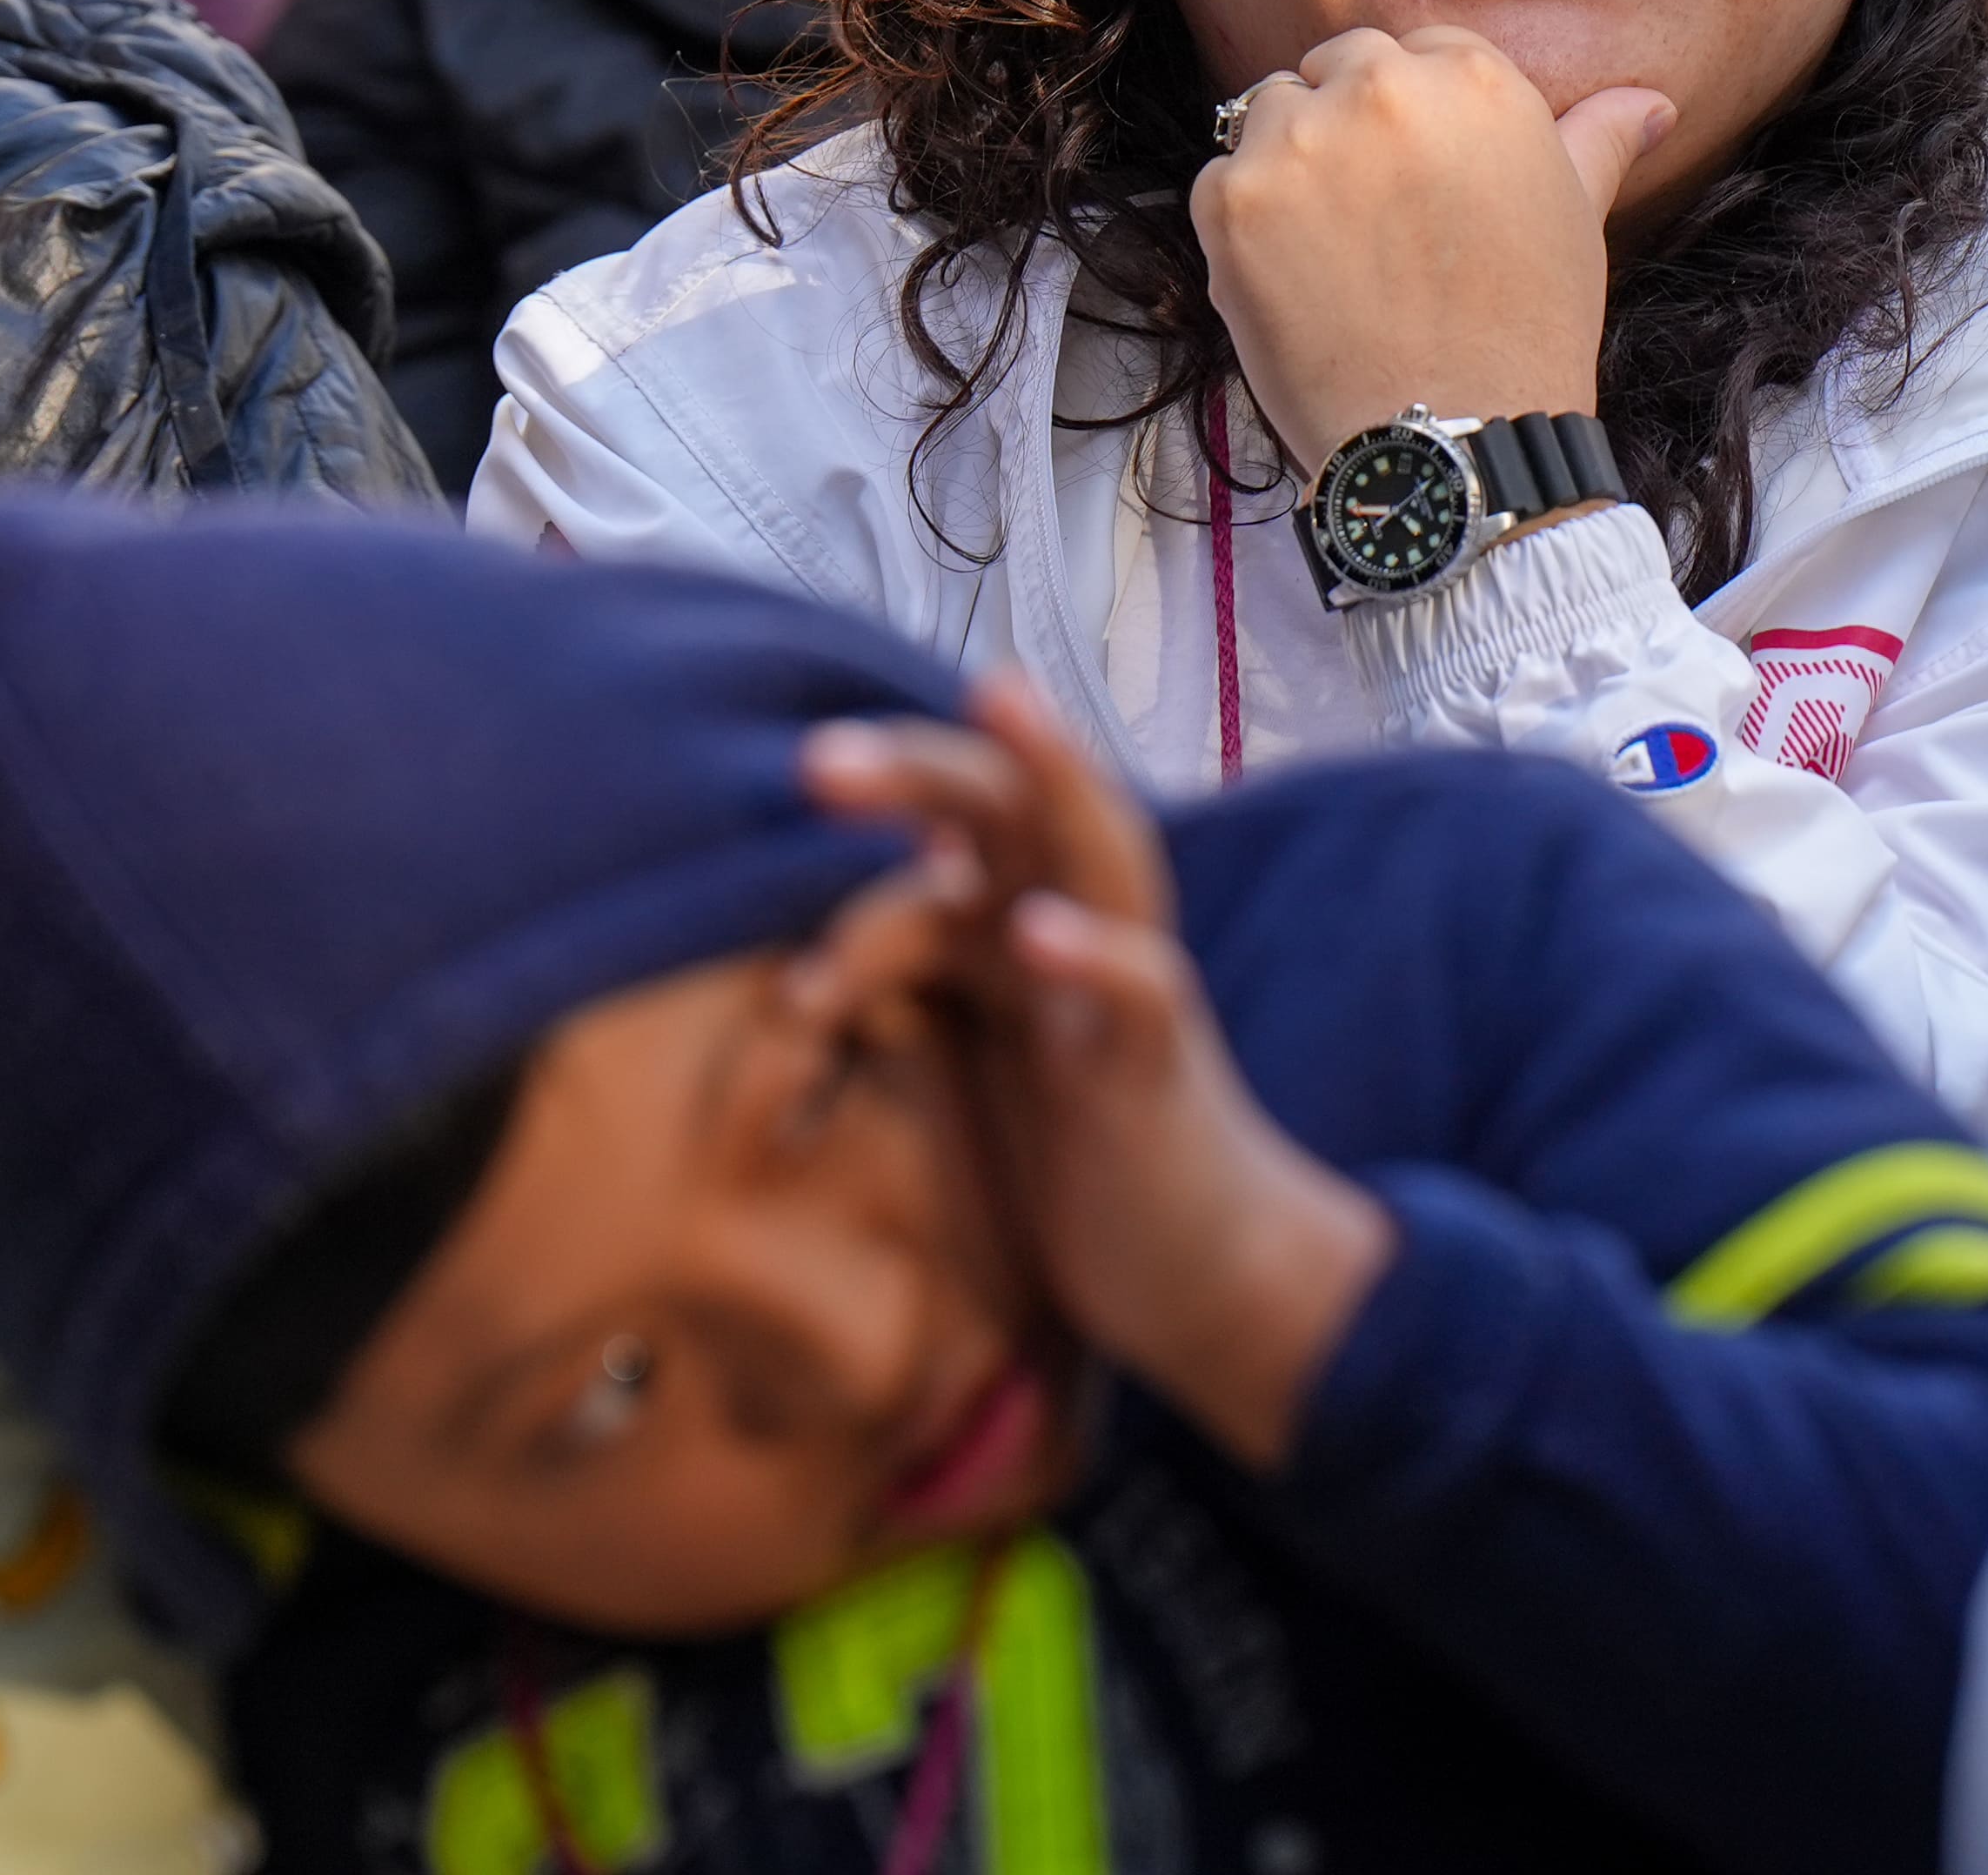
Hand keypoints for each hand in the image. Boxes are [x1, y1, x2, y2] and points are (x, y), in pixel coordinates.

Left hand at [795, 677, 1395, 1468]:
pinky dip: (1096, 954)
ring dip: (1046, 783)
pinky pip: (1144, 992)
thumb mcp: (974, 1046)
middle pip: (1015, 805)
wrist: (1196, 1270)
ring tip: (990, 717)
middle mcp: (1076, 935)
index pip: (958, 812)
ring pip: (1101, 856)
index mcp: (1020, 924)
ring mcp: (1123, 993)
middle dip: (922, 765)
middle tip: (817, 762)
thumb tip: (797, 921)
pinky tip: (1036, 930)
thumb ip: (917, 967)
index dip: (889, 769)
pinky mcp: (1156, 1071)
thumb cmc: (1072, 1155)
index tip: (792, 759)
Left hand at [1192, 26, 1673, 461]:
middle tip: (1374, 220)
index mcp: (1473, 75)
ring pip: (1271, 114)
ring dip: (1291, 165)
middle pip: (1337, 67)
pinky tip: (1297, 282)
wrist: (1453, 439)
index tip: (1421, 183)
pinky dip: (1246, 225)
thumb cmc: (1526, 329)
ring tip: (1334, 254)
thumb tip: (1651, 103)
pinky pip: (1220, 180)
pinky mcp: (1233, 199)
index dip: (1416, 121)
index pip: (1416, 51)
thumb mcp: (1577, 218)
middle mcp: (1382, 87)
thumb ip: (1599, 139)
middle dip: (1348, 127)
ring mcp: (1299, 140)